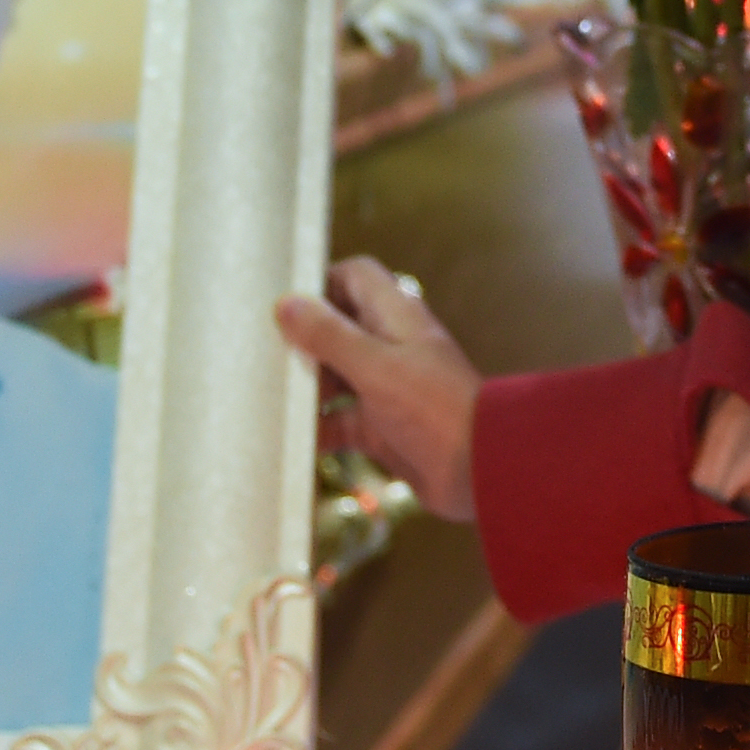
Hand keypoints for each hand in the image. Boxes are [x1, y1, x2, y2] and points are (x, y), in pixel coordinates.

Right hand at [278, 258, 478, 520]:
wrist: (481, 473)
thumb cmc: (436, 411)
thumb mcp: (376, 368)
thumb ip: (330, 336)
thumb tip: (287, 302)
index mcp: (395, 317)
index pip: (353, 277)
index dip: (319, 284)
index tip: (283, 308)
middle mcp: (390, 346)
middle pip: (337, 328)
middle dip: (303, 343)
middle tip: (268, 359)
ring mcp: (386, 388)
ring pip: (335, 376)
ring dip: (307, 388)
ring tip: (271, 400)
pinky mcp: (383, 427)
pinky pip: (341, 420)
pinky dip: (319, 428)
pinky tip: (292, 441)